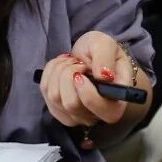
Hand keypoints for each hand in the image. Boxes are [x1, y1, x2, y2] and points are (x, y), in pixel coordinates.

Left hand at [38, 31, 149, 149]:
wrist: (89, 55)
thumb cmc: (101, 52)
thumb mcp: (106, 45)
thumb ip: (106, 59)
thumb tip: (103, 77)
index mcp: (116, 105)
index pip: (104, 112)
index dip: (88, 95)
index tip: (80, 73)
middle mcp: (95, 116)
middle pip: (71, 104)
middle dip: (68, 75)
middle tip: (78, 62)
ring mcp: (74, 115)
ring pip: (55, 98)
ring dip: (58, 71)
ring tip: (70, 62)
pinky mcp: (57, 109)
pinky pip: (45, 91)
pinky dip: (49, 72)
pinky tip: (61, 66)